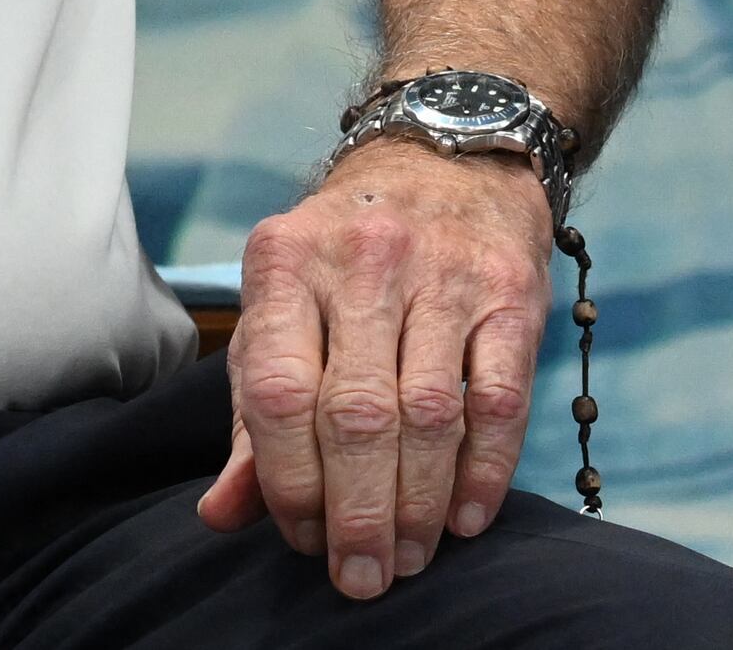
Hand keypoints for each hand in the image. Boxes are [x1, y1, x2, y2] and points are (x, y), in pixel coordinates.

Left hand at [200, 138, 554, 593]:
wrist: (445, 155)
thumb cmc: (345, 259)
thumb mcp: (283, 311)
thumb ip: (252, 415)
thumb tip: (221, 515)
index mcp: (285, 263)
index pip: (278, 391)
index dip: (289, 482)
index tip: (303, 539)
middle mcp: (363, 260)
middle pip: (356, 414)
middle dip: (358, 514)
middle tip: (362, 576)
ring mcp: (443, 271)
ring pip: (428, 414)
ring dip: (419, 503)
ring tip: (410, 557)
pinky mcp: (511, 291)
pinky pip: (498, 398)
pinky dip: (484, 471)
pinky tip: (465, 518)